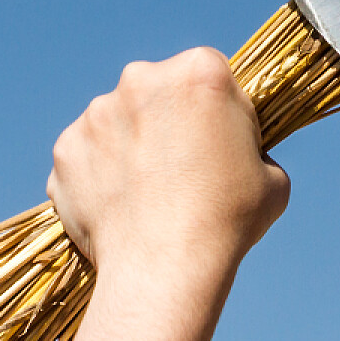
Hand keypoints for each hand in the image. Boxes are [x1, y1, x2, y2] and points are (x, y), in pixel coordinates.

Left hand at [46, 46, 289, 285]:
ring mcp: (97, 112)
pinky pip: (87, 154)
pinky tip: (121, 205)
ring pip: (118, 120)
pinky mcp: (66, 147)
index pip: (209, 72)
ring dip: (131, 145)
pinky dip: (99, 174)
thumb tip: (236, 153)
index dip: (216, 108)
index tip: (217, 140)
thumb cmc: (227, 221)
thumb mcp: (273, 177)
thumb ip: (251, 148)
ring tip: (149, 194)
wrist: (164, 268)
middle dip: (167, 120)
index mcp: (200, 71)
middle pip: (158, 89)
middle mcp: (142, 78)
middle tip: (181, 168)